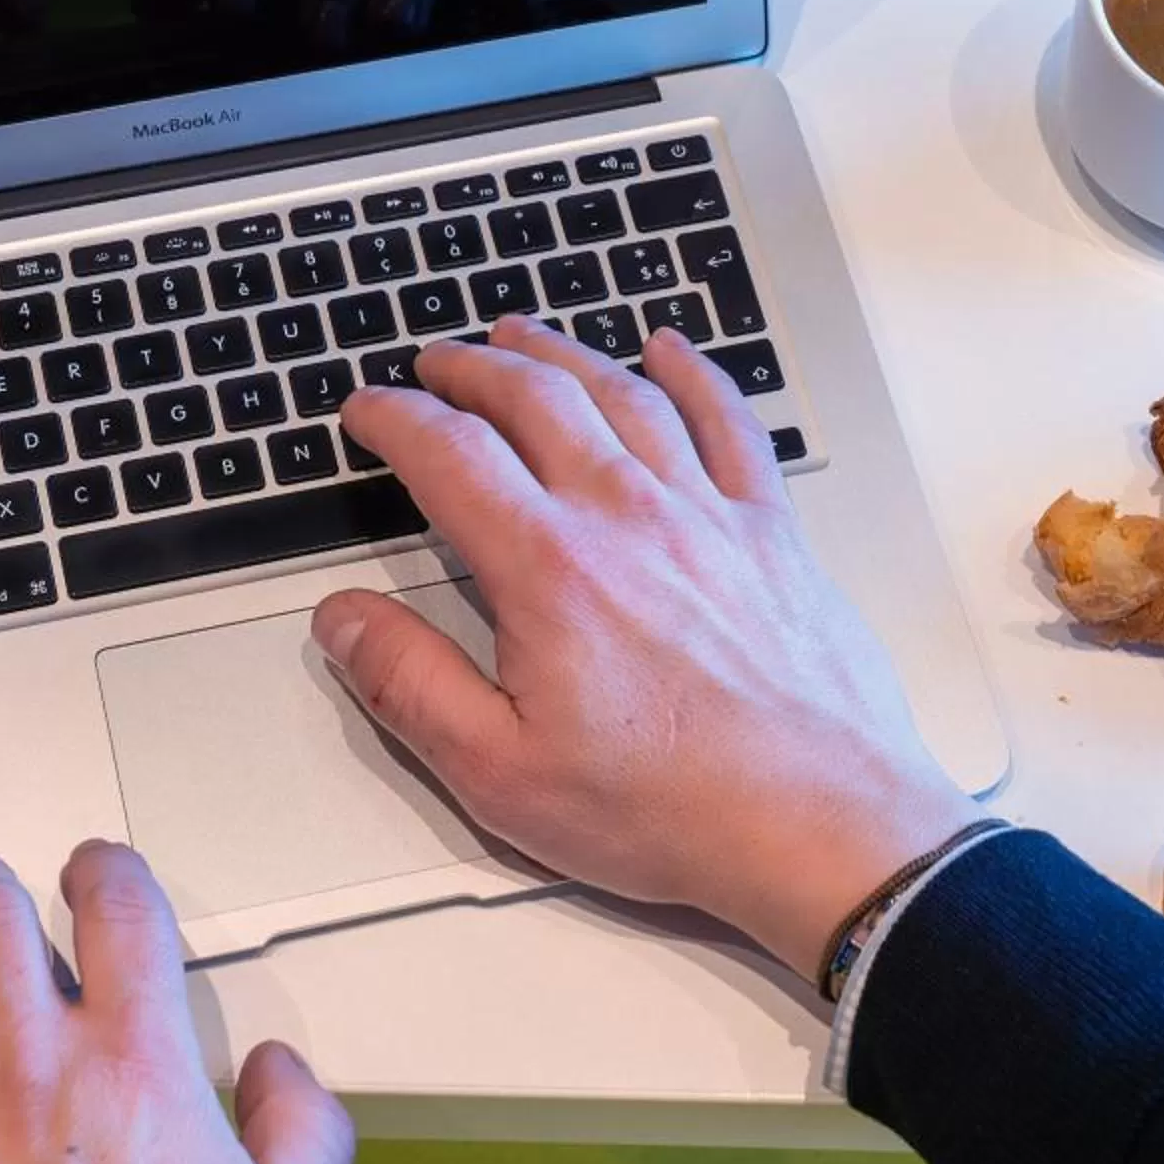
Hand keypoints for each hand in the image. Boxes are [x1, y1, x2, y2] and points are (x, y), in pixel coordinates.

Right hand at [320, 320, 981, 979]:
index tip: (368, 409)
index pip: (451, 456)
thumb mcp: (503, 774)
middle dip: (472, 370)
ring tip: (523, 339)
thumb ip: (411, 686)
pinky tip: (670, 351)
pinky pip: (729, 422)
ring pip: (625, 394)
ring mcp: (708, 514)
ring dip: (563, 355)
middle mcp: (628, 516)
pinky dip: (694, 374)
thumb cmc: (673, 810)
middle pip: (536, 400)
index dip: (396, 418)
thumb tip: (343, 620)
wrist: (820, 824)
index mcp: (551, 570)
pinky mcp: (772, 532)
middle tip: (437, 363)